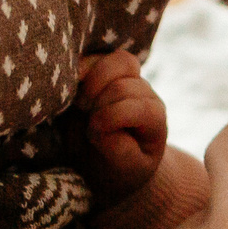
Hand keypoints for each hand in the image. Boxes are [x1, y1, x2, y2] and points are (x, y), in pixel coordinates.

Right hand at [76, 51, 166, 199]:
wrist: (109, 164)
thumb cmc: (118, 171)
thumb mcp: (123, 171)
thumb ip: (118, 150)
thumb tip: (100, 123)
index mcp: (154, 120)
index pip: (140, 107)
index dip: (111, 118)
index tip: (93, 134)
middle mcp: (146, 95)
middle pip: (124, 86)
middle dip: (99, 103)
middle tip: (85, 118)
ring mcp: (128, 80)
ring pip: (116, 62)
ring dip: (92, 83)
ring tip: (80, 103)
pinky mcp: (106, 71)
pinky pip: (97, 57)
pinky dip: (82, 68)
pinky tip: (73, 85)